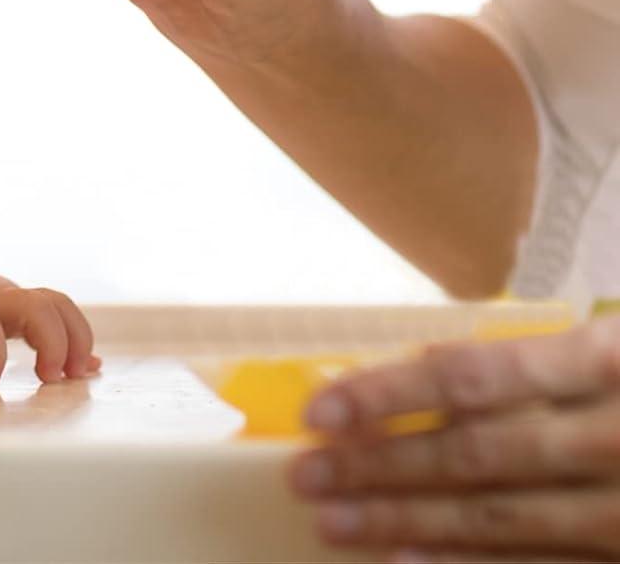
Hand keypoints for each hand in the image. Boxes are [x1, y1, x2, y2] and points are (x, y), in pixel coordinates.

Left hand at [0, 231, 98, 389]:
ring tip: (74, 376)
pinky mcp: (22, 304)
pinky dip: (75, 336)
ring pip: (56, 302)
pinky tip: (84, 367)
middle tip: (50, 379)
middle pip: (36, 303)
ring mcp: (10, 297)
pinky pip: (58, 310)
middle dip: (54, 341)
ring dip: (74, 338)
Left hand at [289, 316, 619, 558]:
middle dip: (376, 466)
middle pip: (470, 455)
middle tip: (304, 475)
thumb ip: (533, 361)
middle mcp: (612, 437)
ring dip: (403, 521)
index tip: (319, 411)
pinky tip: (407, 562)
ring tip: (332, 522)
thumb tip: (425, 365)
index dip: (387, 395)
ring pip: (496, 519)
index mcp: (601, 363)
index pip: (468, 379)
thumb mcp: (612, 351)